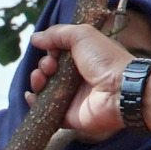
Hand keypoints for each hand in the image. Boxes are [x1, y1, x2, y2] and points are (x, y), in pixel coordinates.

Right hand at [26, 23, 134, 141]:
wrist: (119, 90)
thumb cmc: (105, 60)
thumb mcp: (82, 35)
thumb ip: (58, 33)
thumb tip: (34, 38)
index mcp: (82, 58)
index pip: (58, 54)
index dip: (50, 52)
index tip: (52, 52)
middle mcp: (76, 78)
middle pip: (49, 72)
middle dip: (43, 66)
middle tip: (50, 66)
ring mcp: (71, 97)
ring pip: (44, 90)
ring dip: (37, 81)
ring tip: (40, 77)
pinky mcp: (67, 116)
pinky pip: (45, 110)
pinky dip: (34, 103)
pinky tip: (31, 95)